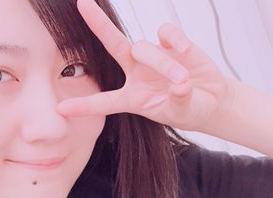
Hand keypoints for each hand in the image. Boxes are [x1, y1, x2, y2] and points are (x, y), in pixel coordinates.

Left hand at [57, 0, 234, 131]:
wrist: (211, 100)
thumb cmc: (190, 109)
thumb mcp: (182, 112)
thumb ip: (179, 99)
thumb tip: (180, 84)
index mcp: (132, 97)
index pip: (104, 101)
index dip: (84, 105)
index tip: (60, 109)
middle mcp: (137, 73)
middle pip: (113, 45)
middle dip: (98, 24)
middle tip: (83, 4)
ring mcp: (153, 56)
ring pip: (146, 47)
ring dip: (163, 64)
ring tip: (182, 80)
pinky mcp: (171, 43)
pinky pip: (165, 33)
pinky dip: (176, 42)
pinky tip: (185, 53)